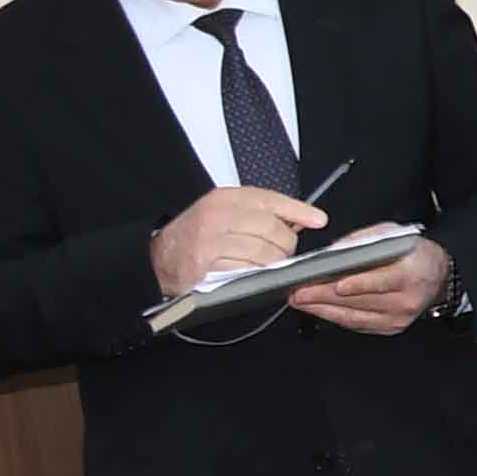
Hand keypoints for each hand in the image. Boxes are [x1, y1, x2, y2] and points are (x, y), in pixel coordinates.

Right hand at [149, 184, 326, 294]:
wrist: (158, 258)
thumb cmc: (197, 235)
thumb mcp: (225, 212)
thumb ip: (261, 210)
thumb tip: (306, 218)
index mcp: (223, 199)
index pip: (271, 200)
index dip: (299, 211)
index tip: (319, 219)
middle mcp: (216, 218)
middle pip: (273, 230)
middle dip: (285, 244)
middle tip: (283, 251)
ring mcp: (210, 244)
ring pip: (264, 253)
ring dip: (273, 264)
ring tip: (267, 264)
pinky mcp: (206, 269)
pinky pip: (247, 272)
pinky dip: (256, 275)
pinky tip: (252, 273)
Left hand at [292, 239, 456, 333]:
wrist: (439, 277)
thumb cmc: (415, 254)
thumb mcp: (395, 235)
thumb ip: (366, 240)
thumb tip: (334, 251)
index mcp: (412, 273)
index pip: (383, 281)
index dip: (359, 284)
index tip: (336, 285)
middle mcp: (407, 299)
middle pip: (360, 300)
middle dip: (325, 297)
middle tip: (299, 293)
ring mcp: (398, 318)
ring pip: (354, 316)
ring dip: (323, 309)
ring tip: (300, 301)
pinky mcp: (390, 328)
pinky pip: (357, 324)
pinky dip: (335, 317)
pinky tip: (318, 309)